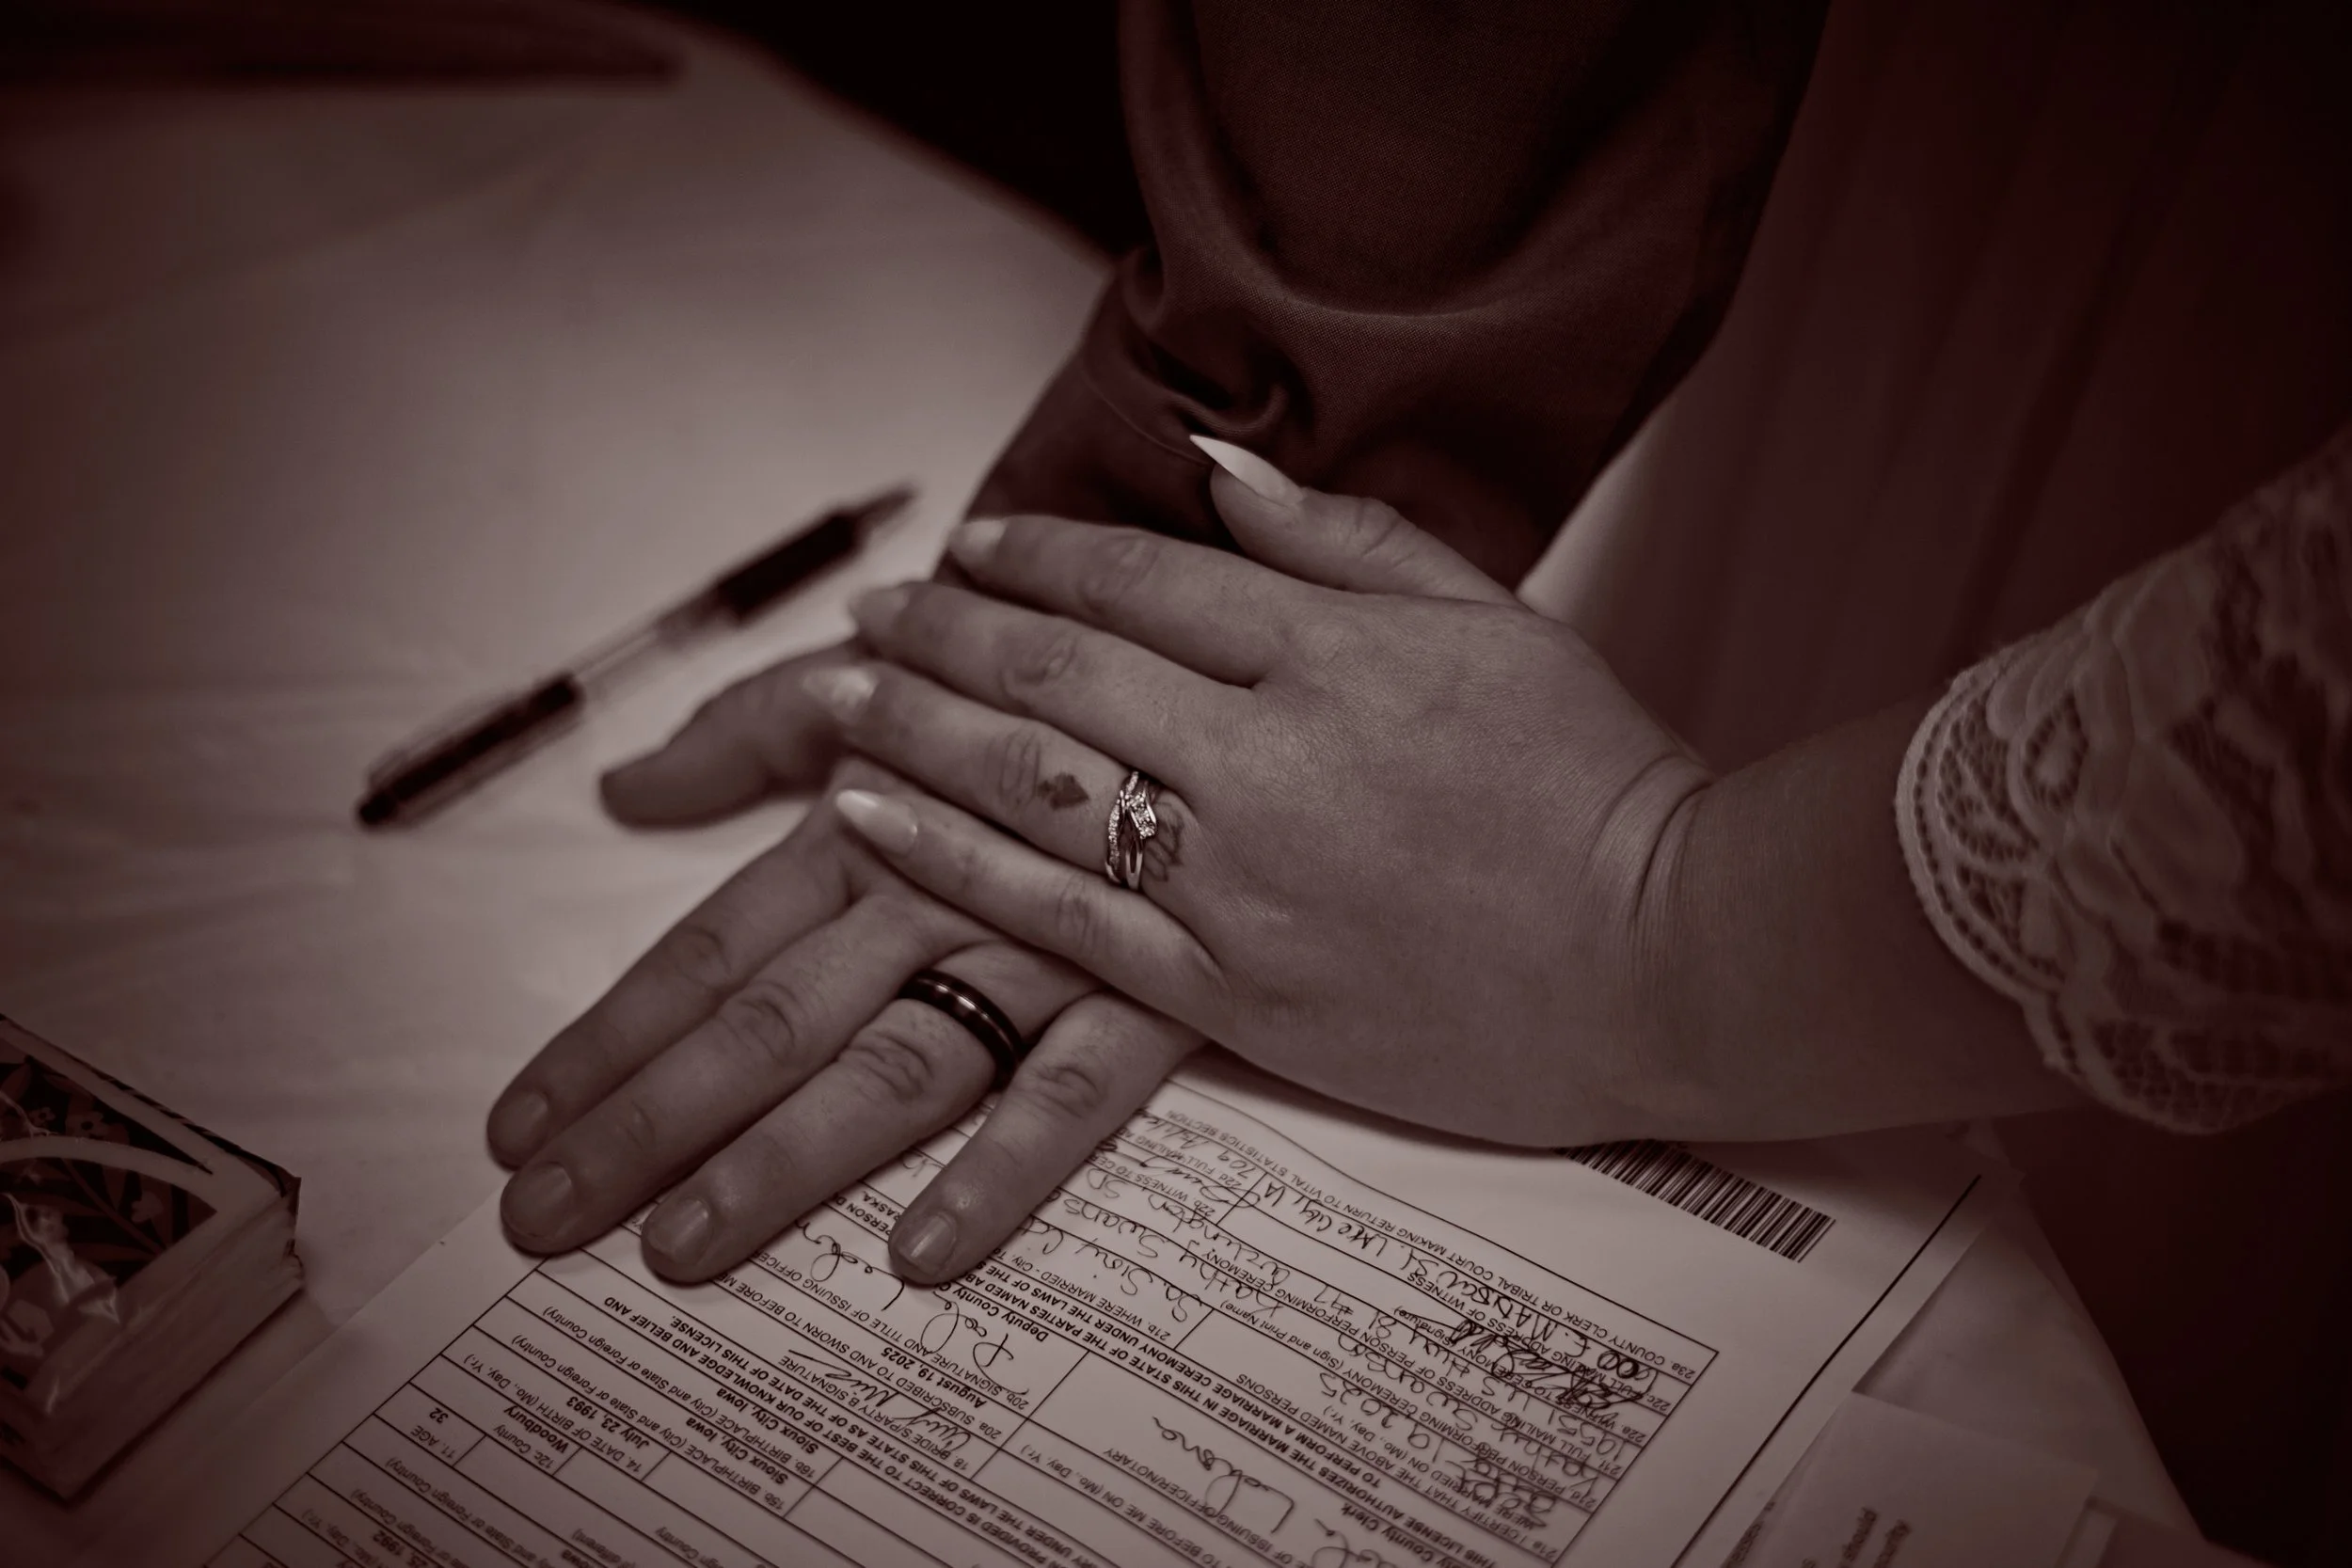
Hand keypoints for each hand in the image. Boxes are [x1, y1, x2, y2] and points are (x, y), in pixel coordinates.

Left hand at [491, 636, 1200, 1284]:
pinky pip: (1076, 1090)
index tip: (517, 1126)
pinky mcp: (1151, 987)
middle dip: (651, 1120)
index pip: (710, 947)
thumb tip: (622, 788)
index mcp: (862, 814)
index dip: (610, 1036)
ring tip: (685, 1245)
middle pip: (772, 1018)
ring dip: (787, 1156)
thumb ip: (750, 729)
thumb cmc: (1034, 669)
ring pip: (897, 1061)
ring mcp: (1039, 941)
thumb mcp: (889, 669)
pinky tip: (926, 1252)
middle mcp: (935, 882)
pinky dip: (1004, 1167)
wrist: (1227, 654)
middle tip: (546, 1219)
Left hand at [810, 453, 1713, 1146]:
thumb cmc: (1595, 786)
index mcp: (1336, 651)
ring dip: (916, 729)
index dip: (1039, 552)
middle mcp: (1270, 754)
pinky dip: (950, 861)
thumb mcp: (1491, 621)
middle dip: (946, 631)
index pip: (1142, 580)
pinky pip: (1057, 917)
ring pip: (1034, 785)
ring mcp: (1242, 878)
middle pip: (1061, 673)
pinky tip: (868, 818)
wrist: (1671, 962)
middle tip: (874, 611)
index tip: (972, 542)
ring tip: (838, 695)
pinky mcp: (1231, 991)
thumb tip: (1215, 464)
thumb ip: (1346, 538)